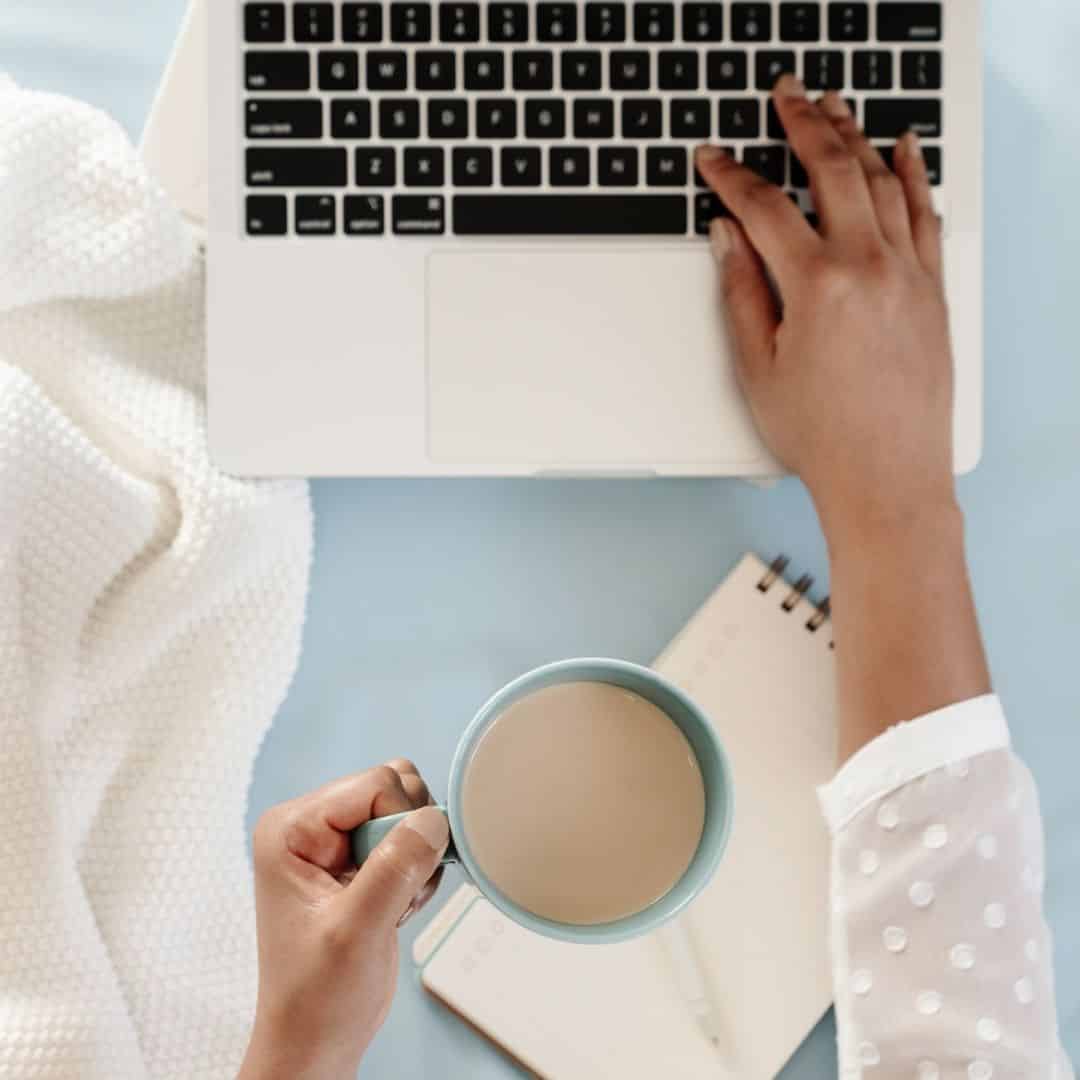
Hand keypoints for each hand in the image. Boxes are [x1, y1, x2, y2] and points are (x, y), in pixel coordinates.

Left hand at [238, 762, 448, 1079]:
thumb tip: (433, 818)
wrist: (316, 1042)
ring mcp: (336, 842)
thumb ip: (394, 869)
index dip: (400, 824)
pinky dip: (417, 875)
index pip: (375, 784)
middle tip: (392, 894)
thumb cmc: (316, 997)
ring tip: (392, 906)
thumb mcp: (356, 931)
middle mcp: (311, 825)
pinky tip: (395, 910)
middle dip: (409, 840)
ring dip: (416, 860)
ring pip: (408, 812)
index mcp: (291, 828)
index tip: (391, 879)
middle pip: (394, 789)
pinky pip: (411, 840)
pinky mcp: (359, 862)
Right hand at [696, 76, 955, 545]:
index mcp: (817, 286)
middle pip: (832, 170)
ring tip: (834, 105)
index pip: (764, 209)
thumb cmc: (821, 436)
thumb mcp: (757, 368)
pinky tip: (904, 148)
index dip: (732, 176)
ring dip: (855, 135)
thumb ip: (740, 293)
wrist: (888, 478)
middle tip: (785, 93)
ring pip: (882, 180)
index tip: (713, 158)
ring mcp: (908, 273)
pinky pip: (925, 213)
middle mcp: (869, 267)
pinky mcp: (932, 289)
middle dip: (803, 123)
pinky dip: (914, 174)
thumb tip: (727, 237)